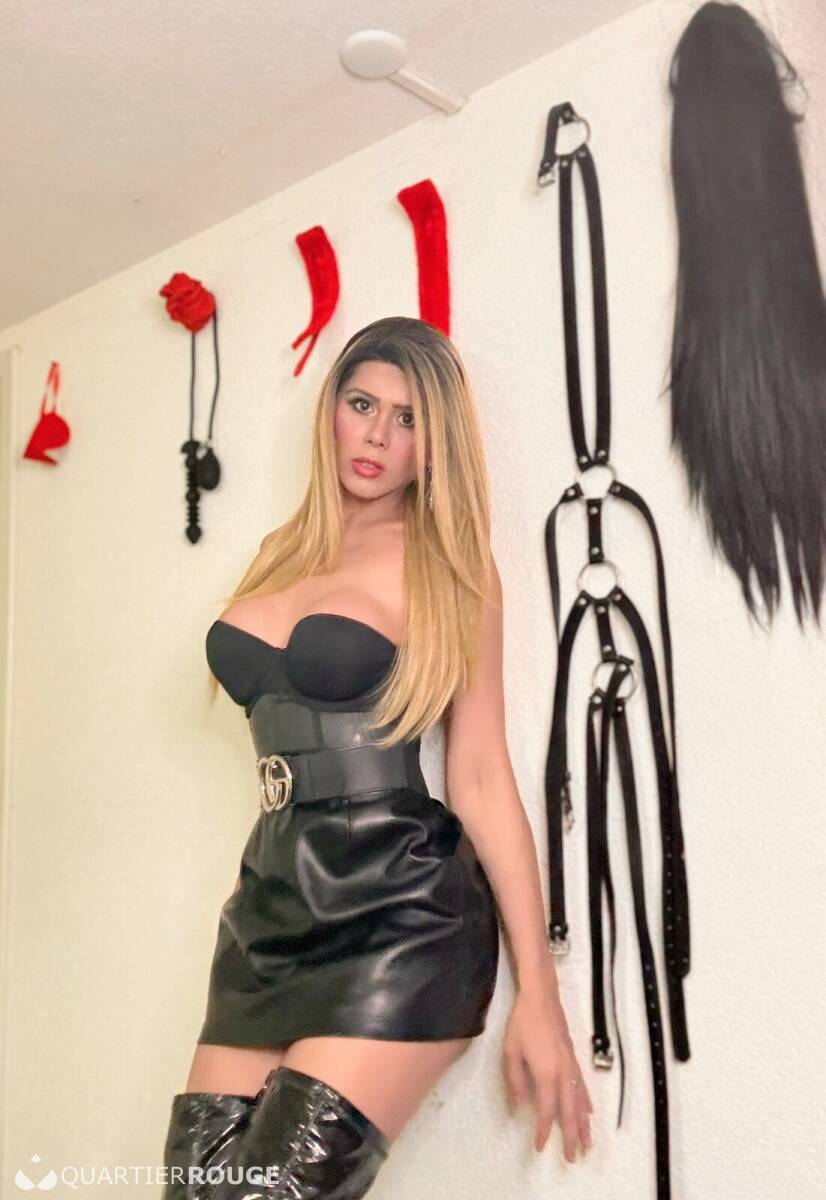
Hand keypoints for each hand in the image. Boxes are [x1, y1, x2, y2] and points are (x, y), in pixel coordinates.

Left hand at [502, 972, 592, 1160]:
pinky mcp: (573, 1058)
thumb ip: (515, 1081)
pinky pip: (583, 1086)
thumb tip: (520, 1105)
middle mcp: (563, 1073)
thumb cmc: (522, 1023)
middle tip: (573, 1157)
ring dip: (584, 1124)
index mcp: (546, 1074)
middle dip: (572, 1135)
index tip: (540, 1146)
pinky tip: (590, 1112)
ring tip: (587, 1143)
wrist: (541, 997)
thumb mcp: (510, 1052)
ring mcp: (571, 1065)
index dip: (544, 1130)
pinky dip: (587, 1102)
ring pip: (580, 1101)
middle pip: (569, 1111)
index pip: (546, 1110)